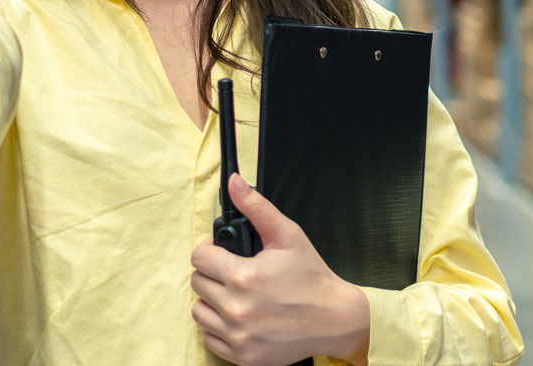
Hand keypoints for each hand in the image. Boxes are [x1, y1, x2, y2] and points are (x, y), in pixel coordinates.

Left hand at [191, 174, 370, 365]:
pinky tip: (240, 317)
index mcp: (243, 276)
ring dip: (213, 301)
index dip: (211, 250)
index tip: (224, 253)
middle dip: (213, 273)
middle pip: (197, 283)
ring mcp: (237, 336)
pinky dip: (220, 327)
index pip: (199, 257)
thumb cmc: (311, 277)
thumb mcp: (288, 235)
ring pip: (199, 311)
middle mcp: (236, 309)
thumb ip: (257, 207)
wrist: (334, 319)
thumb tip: (235, 183)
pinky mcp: (241, 357)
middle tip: (236, 273)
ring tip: (236, 295)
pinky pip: (209, 338)